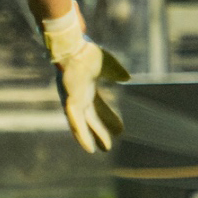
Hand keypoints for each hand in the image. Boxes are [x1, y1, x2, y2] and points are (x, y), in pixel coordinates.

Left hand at [41, 3, 131, 153]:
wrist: (74, 46)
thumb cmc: (88, 52)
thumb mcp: (108, 64)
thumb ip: (117, 72)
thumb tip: (127, 79)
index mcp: (87, 89)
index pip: (100, 109)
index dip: (109, 120)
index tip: (121, 131)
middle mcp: (79, 96)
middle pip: (91, 119)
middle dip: (99, 132)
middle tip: (108, 148)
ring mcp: (73, 99)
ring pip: (80, 123)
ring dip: (88, 137)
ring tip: (97, 151)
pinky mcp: (69, 101)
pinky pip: (74, 121)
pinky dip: (80, 134)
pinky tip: (87, 146)